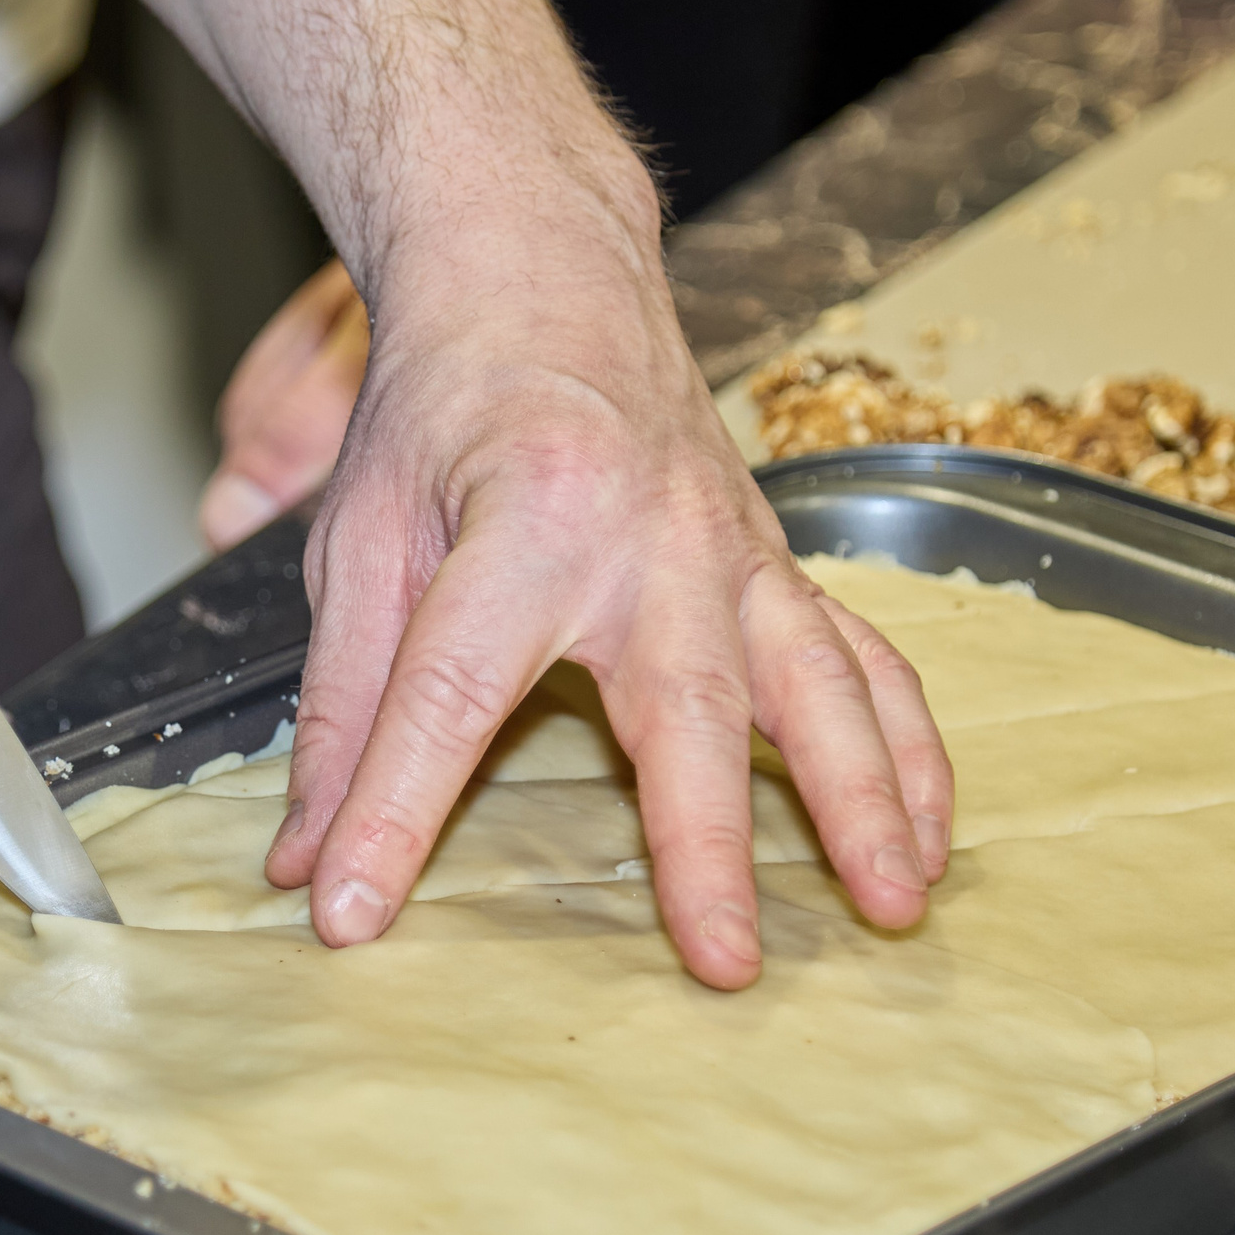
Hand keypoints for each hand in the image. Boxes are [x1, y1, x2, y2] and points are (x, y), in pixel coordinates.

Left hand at [14, 0, 952, 982]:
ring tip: (892, 907)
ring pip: (819, 681)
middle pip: (681, 704)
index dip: (395, 810)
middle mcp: (644, 535)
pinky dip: (907, 747)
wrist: (539, 274)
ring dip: (865, 801)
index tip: (351, 912)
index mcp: (515, 516)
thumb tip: (305, 859)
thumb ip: (341, 707)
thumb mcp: (360, 541)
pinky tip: (929, 832)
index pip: (443, 689)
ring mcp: (729, 549)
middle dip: (708, 841)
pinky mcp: (774, 563)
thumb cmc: (440, 408)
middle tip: (724, 961)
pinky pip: (864, 659)